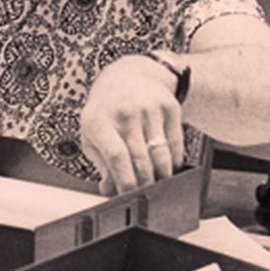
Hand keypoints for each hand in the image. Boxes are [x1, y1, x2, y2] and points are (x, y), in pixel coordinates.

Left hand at [80, 55, 185, 194]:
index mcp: (99, 121)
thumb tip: (109, 190)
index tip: (129, 197)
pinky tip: (166, 165)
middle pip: (141, 161)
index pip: (116, 157)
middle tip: (145, 196)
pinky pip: (176, 146)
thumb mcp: (93, 132)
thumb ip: (101, 162)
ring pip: (162, 156)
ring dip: (162, 176)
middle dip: (145, 185)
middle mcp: (125, 113)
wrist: (130, 74)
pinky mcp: (170, 108)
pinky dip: (173, 162)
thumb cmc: (107, 109)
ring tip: (157, 183)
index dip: (125, 182)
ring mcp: (149, 109)